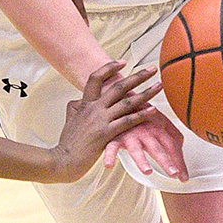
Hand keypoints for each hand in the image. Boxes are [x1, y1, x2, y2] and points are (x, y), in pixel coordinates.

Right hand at [50, 61, 162, 182]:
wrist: (62, 160)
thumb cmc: (67, 143)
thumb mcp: (70, 119)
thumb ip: (76, 108)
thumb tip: (78, 101)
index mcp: (84, 103)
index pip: (96, 78)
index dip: (109, 67)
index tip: (123, 62)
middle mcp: (93, 108)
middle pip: (118, 86)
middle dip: (137, 76)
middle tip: (152, 69)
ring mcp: (100, 120)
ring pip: (126, 102)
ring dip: (145, 93)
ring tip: (159, 86)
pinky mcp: (105, 134)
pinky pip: (127, 121)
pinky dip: (141, 115)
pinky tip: (153, 110)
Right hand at [102, 112, 187, 180]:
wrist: (120, 98)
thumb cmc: (142, 111)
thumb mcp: (160, 119)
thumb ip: (172, 133)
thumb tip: (181, 147)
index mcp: (158, 128)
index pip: (171, 146)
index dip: (179, 162)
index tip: (183, 177)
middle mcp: (145, 132)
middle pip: (157, 148)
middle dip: (166, 161)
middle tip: (174, 173)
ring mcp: (130, 134)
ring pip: (136, 149)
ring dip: (142, 160)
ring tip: (148, 171)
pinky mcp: (114, 136)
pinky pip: (111, 147)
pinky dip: (109, 155)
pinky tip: (108, 165)